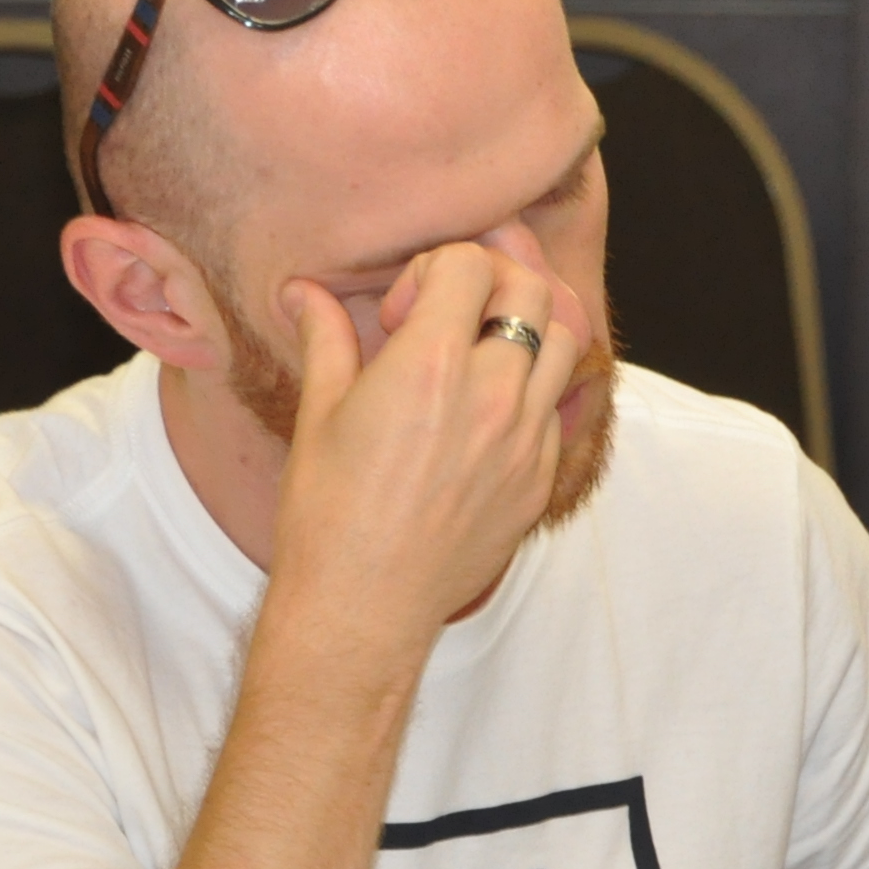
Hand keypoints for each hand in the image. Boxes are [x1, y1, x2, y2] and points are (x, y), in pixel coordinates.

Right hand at [267, 241, 592, 647]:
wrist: (364, 605)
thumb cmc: (328, 513)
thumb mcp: (319, 414)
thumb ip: (324, 337)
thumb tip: (302, 290)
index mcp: (430, 365)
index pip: (470, 263)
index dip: (432, 270)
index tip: (399, 313)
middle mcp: (491, 394)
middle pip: (533, 290)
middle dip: (491, 284)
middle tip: (450, 317)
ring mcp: (526, 439)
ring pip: (566, 344)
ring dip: (526, 332)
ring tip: (479, 357)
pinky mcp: (540, 479)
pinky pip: (559, 409)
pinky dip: (532, 392)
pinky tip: (484, 416)